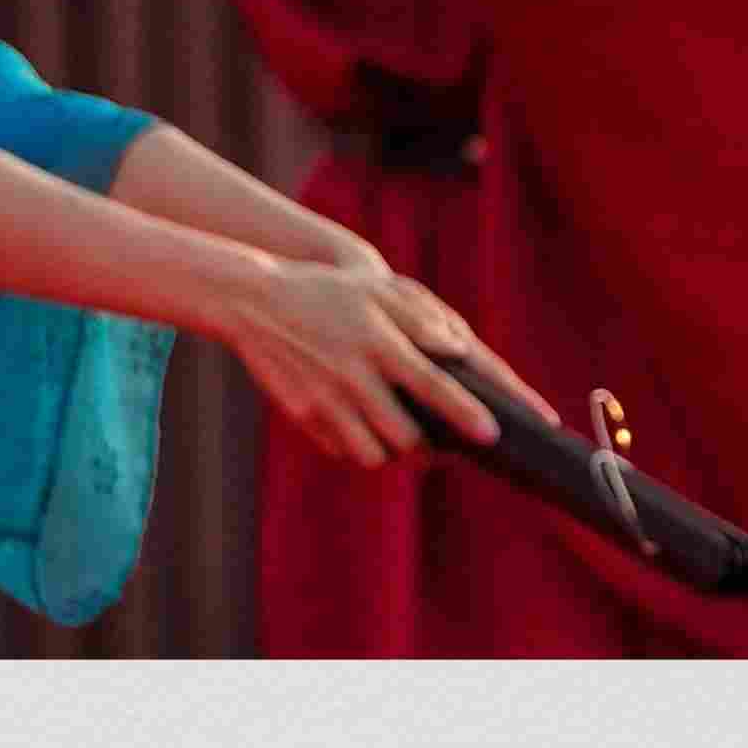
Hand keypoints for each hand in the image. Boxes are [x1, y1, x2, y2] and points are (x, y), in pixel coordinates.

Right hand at [216, 256, 558, 468]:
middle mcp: (353, 377)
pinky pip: (342, 451)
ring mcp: (324, 400)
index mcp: (380, 344)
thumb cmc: (328, 293)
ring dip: (399, 455)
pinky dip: (364, 451)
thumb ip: (421, 320)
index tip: (493, 434)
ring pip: (374, 453)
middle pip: (406, 435)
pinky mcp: (302, 415)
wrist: (254, 303)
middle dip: (434, 448)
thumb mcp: (378, 292)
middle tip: (452, 448)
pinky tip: (375, 438)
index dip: (466, 413)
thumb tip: (460, 350)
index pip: (434, 387)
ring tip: (414, 444)